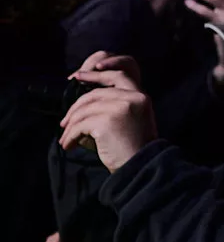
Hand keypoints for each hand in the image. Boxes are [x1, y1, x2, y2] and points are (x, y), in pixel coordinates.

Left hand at [60, 53, 156, 172]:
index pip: (118, 76)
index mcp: (141, 97)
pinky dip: (70, 136)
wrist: (140, 167)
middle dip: (74, 108)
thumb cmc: (134, 147)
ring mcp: (120, 108)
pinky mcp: (106, 121)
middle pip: (94, 94)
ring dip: (70, 126)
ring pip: (84, 110)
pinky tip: (69, 145)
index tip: (78, 76)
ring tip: (66, 138)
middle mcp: (132, 98)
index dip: (96, 75)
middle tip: (64, 122)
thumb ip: (117, 105)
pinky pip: (80, 125)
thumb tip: (85, 102)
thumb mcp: (133, 120)